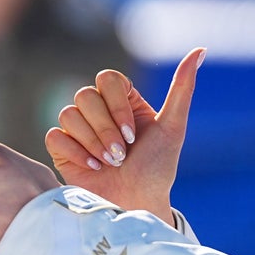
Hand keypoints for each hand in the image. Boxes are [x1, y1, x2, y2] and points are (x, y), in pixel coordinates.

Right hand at [45, 48, 204, 223]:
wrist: (138, 204)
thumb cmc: (158, 168)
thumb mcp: (173, 127)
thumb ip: (182, 88)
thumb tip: (200, 50)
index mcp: (123, 101)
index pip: (106, 78)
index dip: (116, 105)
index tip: (134, 134)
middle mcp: (99, 112)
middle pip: (85, 96)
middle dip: (106, 129)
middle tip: (123, 154)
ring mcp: (78, 129)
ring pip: (68, 114)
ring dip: (93, 142)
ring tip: (111, 163)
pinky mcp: (62, 149)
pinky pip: (54, 136)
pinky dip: (77, 153)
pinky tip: (94, 168)